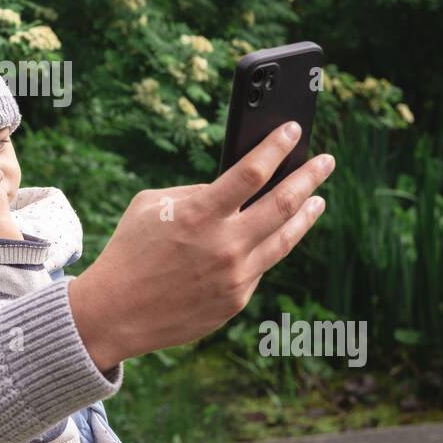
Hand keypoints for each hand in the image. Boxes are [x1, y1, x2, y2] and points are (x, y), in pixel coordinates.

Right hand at [68, 121, 334, 369]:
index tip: (293, 130)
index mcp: (200, 214)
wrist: (116, 312)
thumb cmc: (130, 250)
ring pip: (284, 240)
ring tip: (317, 199)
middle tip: (326, 162)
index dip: (277, 147)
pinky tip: (275, 235)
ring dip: (305, 215)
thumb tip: (233, 189)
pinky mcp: (236, 301)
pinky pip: (260, 267)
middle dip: (309, 178)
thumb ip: (195, 194)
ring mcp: (235, 276)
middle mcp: (224, 245)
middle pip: (283, 204)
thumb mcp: (151, 206)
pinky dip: (268, 246)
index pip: (252, 172)